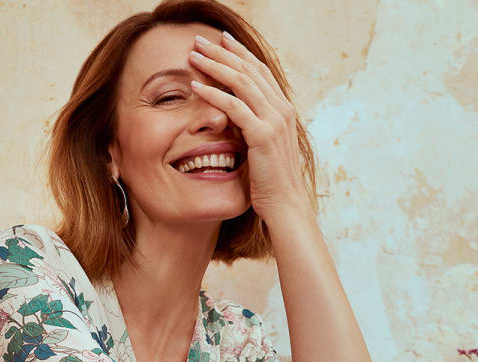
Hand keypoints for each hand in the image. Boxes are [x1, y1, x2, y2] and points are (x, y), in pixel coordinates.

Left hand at [188, 32, 309, 221]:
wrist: (285, 205)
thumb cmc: (270, 182)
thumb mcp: (260, 147)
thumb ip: (249, 127)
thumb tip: (228, 116)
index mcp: (283, 109)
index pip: (260, 71)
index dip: (240, 53)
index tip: (221, 40)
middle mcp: (282, 109)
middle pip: (249, 69)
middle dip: (223, 52)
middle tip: (200, 40)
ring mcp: (274, 121)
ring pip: (241, 82)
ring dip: (215, 66)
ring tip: (193, 55)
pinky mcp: (263, 135)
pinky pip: (234, 107)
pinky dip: (213, 94)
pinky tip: (195, 86)